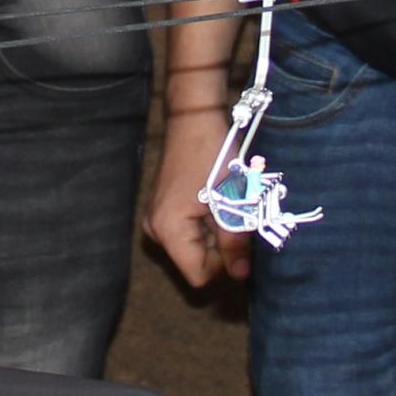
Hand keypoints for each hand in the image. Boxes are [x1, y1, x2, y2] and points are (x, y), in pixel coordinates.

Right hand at [142, 110, 249, 287]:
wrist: (194, 119)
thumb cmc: (213, 154)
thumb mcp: (232, 201)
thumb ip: (235, 242)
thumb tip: (240, 275)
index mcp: (169, 230)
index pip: (199, 274)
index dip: (224, 263)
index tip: (237, 235)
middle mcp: (156, 230)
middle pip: (196, 262)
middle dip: (221, 246)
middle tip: (234, 213)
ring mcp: (156, 221)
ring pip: (194, 248)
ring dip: (216, 233)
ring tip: (225, 204)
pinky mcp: (162, 212)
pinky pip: (188, 233)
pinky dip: (207, 224)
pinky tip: (215, 200)